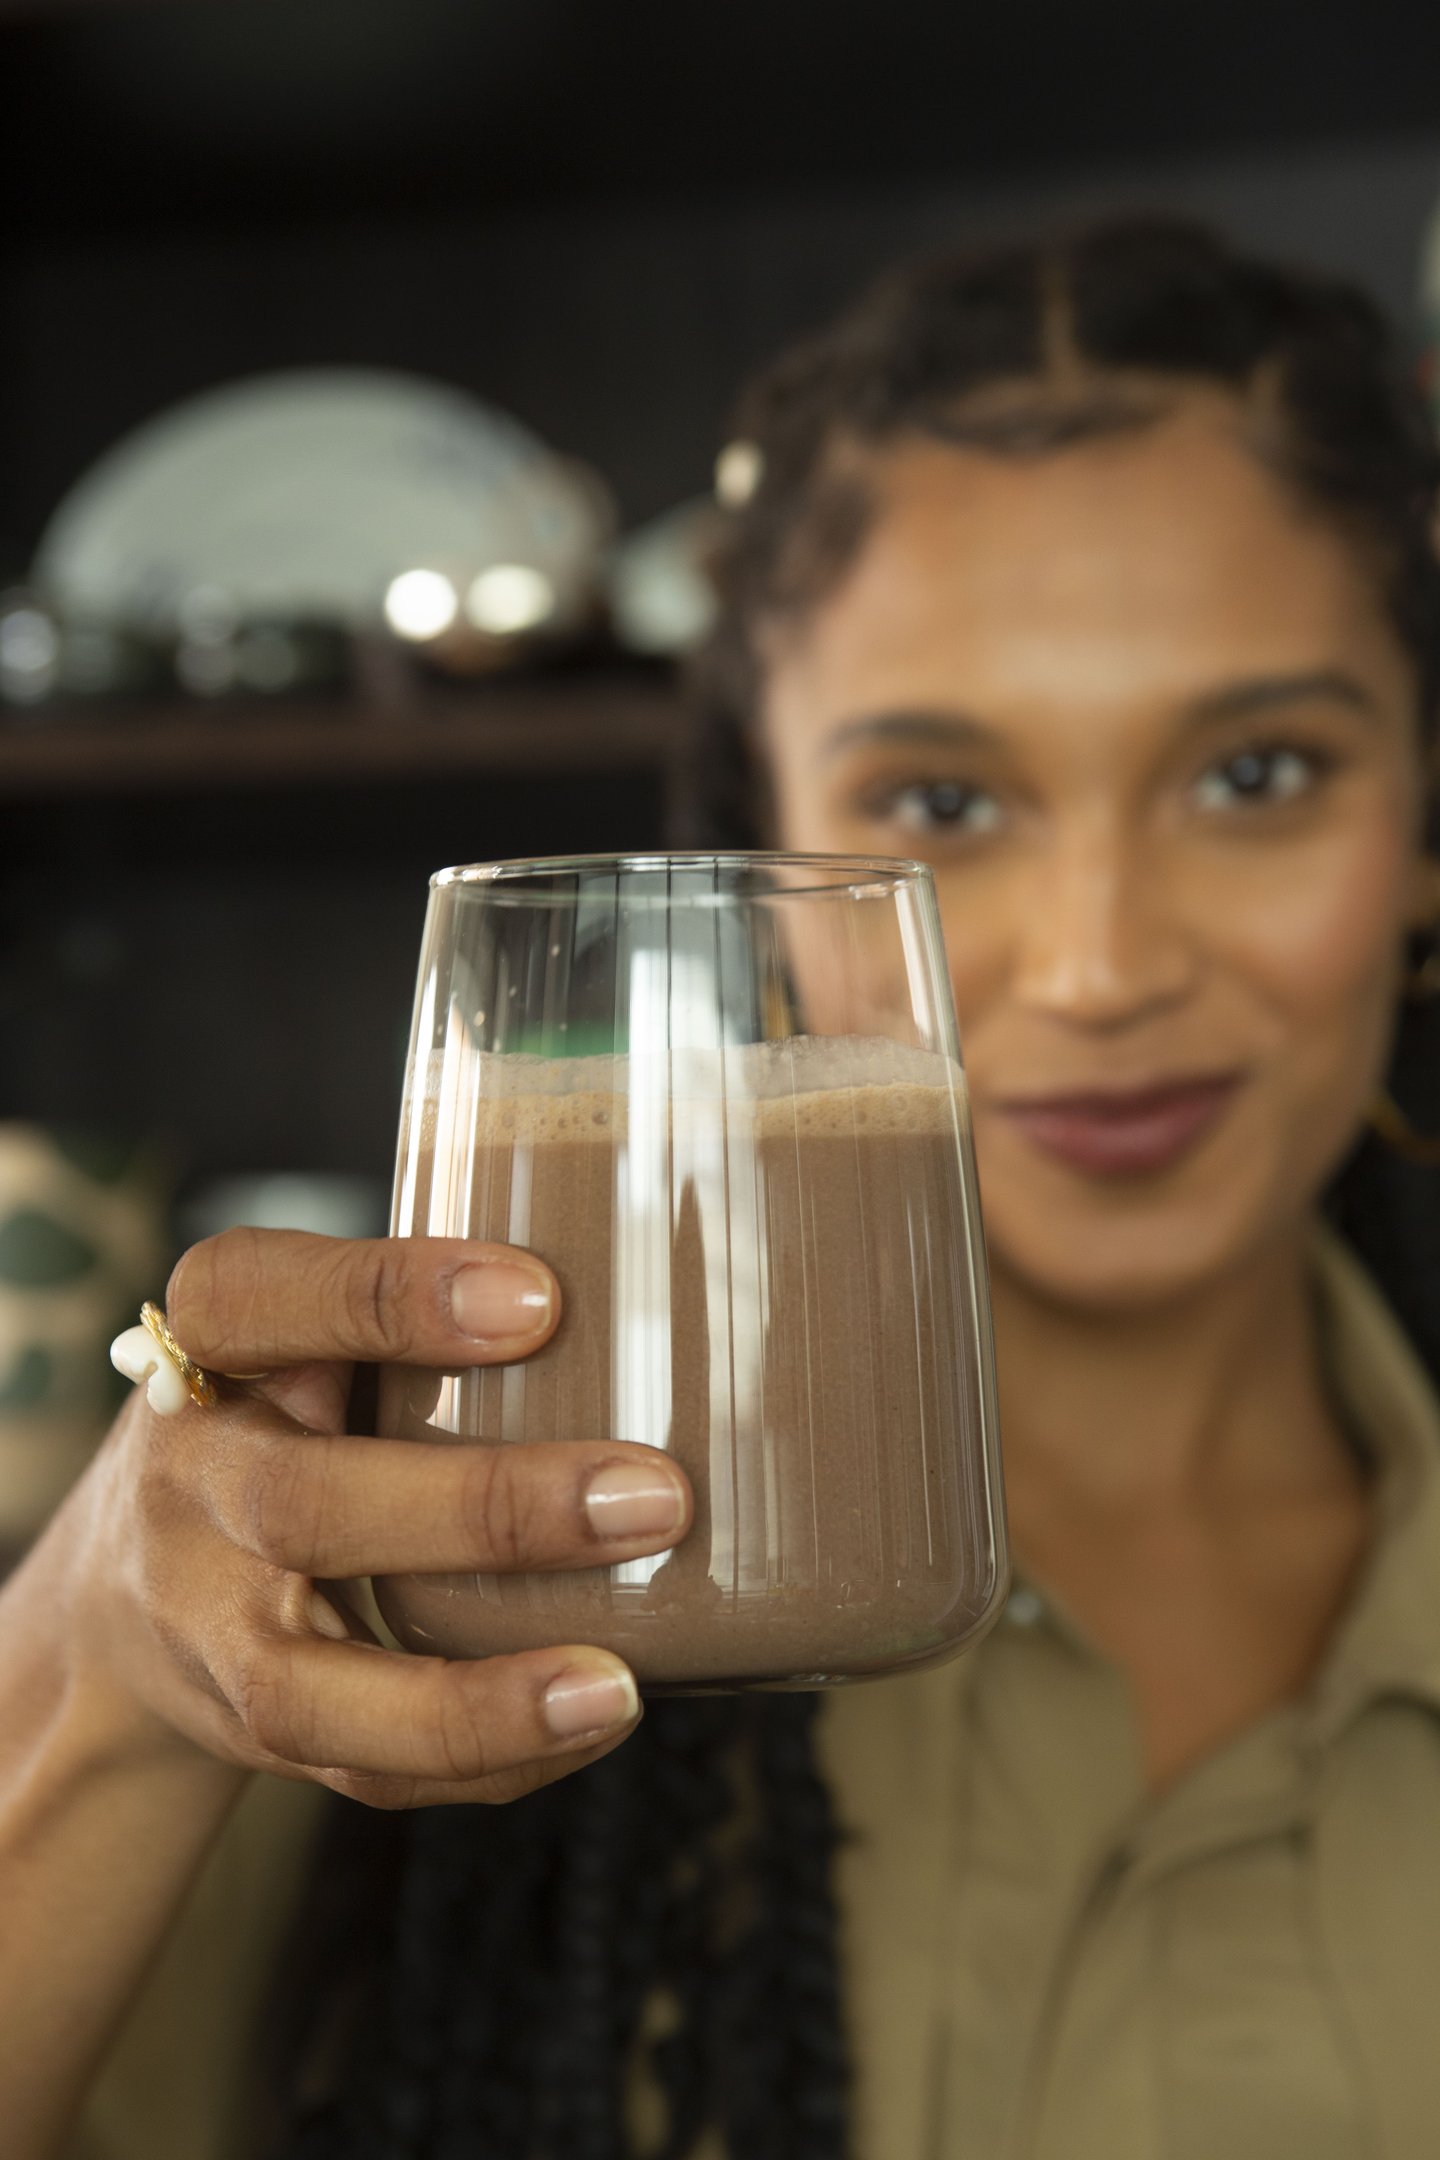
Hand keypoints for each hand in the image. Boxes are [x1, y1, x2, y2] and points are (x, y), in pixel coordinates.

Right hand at [52, 1229, 691, 1809]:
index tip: (541, 1298)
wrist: (127, 1575)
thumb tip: (648, 1259)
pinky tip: (591, 1721)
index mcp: (207, 1350)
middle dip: (482, 1511)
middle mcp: (192, 1487)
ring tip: (614, 1687)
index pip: (259, 1298)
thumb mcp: (304, 1323)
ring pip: (308, 1686)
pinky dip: (482, 1759)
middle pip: (301, 1505)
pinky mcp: (251, 1727)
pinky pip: (359, 1770)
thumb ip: (414, 1297)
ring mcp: (207, 1625)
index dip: (388, 1297)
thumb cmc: (280, 1406)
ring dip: (472, 1697)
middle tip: (653, 1496)